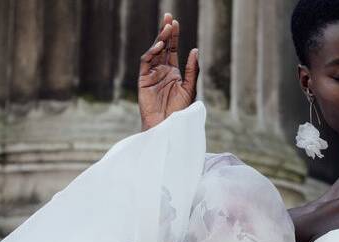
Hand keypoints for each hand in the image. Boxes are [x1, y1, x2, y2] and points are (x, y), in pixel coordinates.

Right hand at [138, 13, 199, 130]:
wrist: (168, 126)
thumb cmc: (180, 111)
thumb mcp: (190, 88)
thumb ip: (192, 70)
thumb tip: (195, 50)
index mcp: (173, 72)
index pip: (173, 49)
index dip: (174, 36)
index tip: (175, 22)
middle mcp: (162, 70)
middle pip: (163, 47)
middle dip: (165, 32)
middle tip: (169, 17)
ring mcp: (152, 74)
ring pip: (154, 52)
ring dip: (160, 40)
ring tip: (167, 29)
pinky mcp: (143, 80)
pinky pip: (146, 62)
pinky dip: (152, 53)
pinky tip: (160, 46)